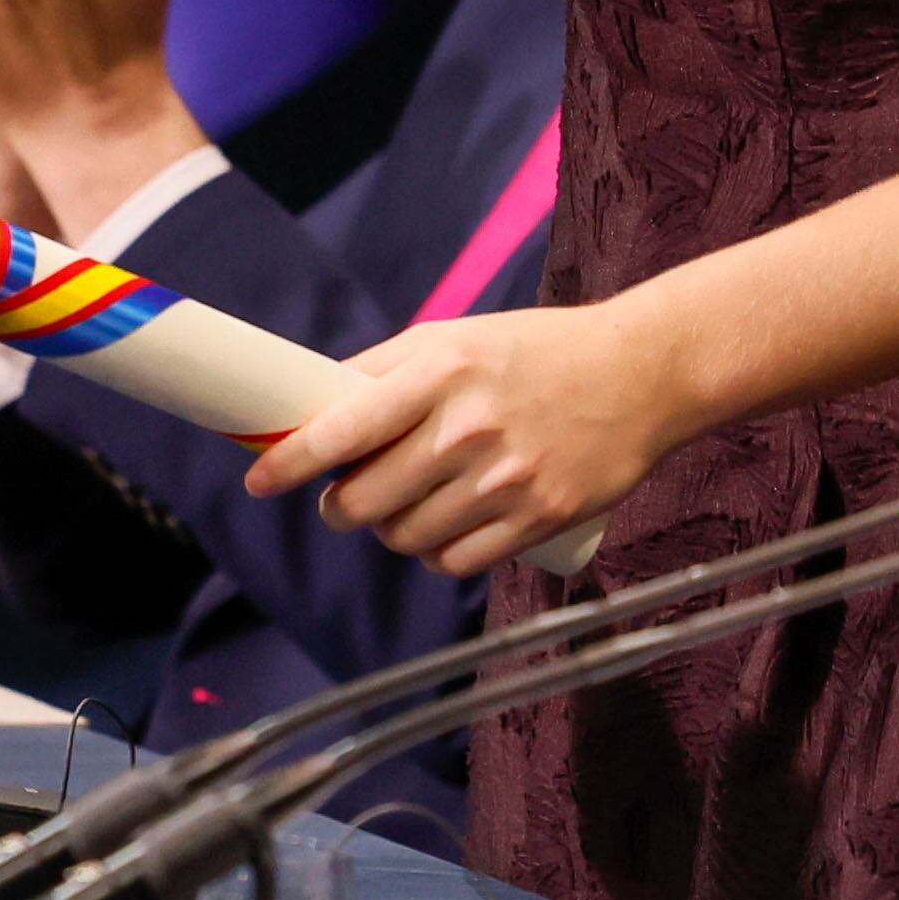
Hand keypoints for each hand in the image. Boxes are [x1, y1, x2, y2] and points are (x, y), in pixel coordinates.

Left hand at [240, 303, 686, 575]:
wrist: (640, 373)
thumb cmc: (533, 350)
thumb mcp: (452, 337)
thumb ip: (380, 372)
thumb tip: (312, 407)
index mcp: (437, 374)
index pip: (341, 432)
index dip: (289, 463)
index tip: (259, 481)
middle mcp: (467, 430)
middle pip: (365, 501)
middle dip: (340, 505)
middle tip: (344, 495)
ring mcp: (506, 480)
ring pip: (406, 538)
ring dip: (389, 530)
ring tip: (401, 506)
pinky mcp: (541, 519)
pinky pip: (457, 562)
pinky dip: (436, 553)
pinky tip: (440, 529)